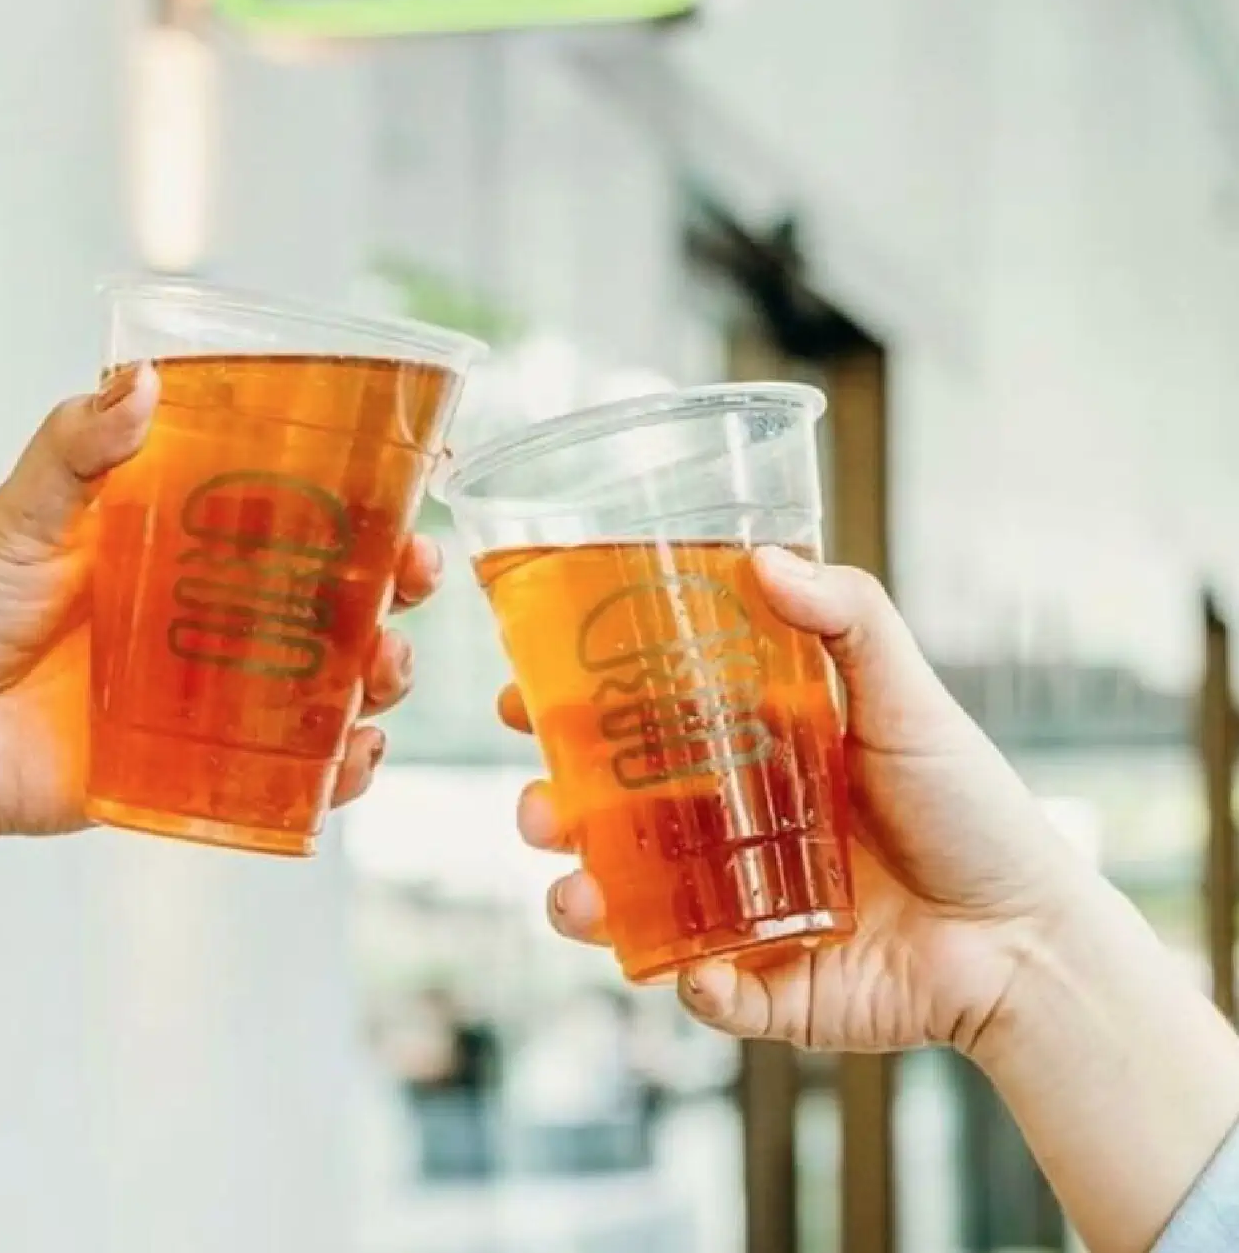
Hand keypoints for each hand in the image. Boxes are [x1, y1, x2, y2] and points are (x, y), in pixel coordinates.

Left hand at [0, 365, 439, 849]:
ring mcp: (209, 698)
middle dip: (394, 597)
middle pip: (336, 604)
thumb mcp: (20, 515)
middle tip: (410, 585)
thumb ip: (75, 450)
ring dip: (378, 681)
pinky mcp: (192, 771)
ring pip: (328, 688)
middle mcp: (213, 618)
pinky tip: (352, 760)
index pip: (303, 520)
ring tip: (382, 675)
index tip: (413, 504)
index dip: (369, 515)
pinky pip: (285, 775)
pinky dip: (335, 772)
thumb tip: (139, 380)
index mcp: (188, 546)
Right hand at [502, 548, 1094, 1056]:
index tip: (519, 697)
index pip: (632, 726)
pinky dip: (687, 984)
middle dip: (549, 812)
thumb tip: (762, 559)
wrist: (1030, 934)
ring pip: (630, 908)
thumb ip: (847, 616)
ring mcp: (738, 910)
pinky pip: (703, 990)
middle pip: (607, 819)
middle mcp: (728, 830)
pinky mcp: (769, 988)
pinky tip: (694, 970)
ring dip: (582, 902)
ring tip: (574, 895)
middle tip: (537, 807)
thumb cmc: (970, 804)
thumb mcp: (906, 693)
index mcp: (745, 755)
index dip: (566, 714)